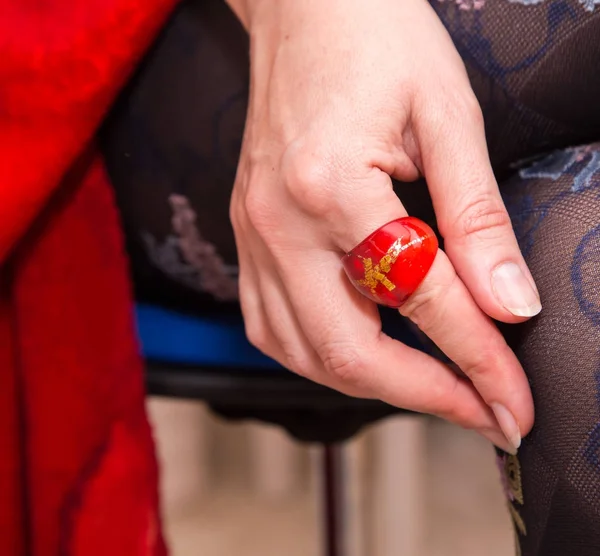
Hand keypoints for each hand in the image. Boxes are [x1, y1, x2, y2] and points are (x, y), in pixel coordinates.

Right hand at [227, 0, 538, 451]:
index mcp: (330, 186)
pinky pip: (269, 324)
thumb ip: (476, 218)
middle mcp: (279, 223)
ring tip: (427, 387)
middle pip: (347, 350)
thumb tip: (509, 302)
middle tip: (481, 411)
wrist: (304, 5)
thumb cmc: (373, 36)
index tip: (512, 402)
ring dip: (369, 383)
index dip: (477, 360)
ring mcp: (254, 234)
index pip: (421, 300)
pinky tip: (355, 350)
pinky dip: (319, 356)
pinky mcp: (248, 236)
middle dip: (423, 396)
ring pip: (301, 352)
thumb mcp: (447, 115)